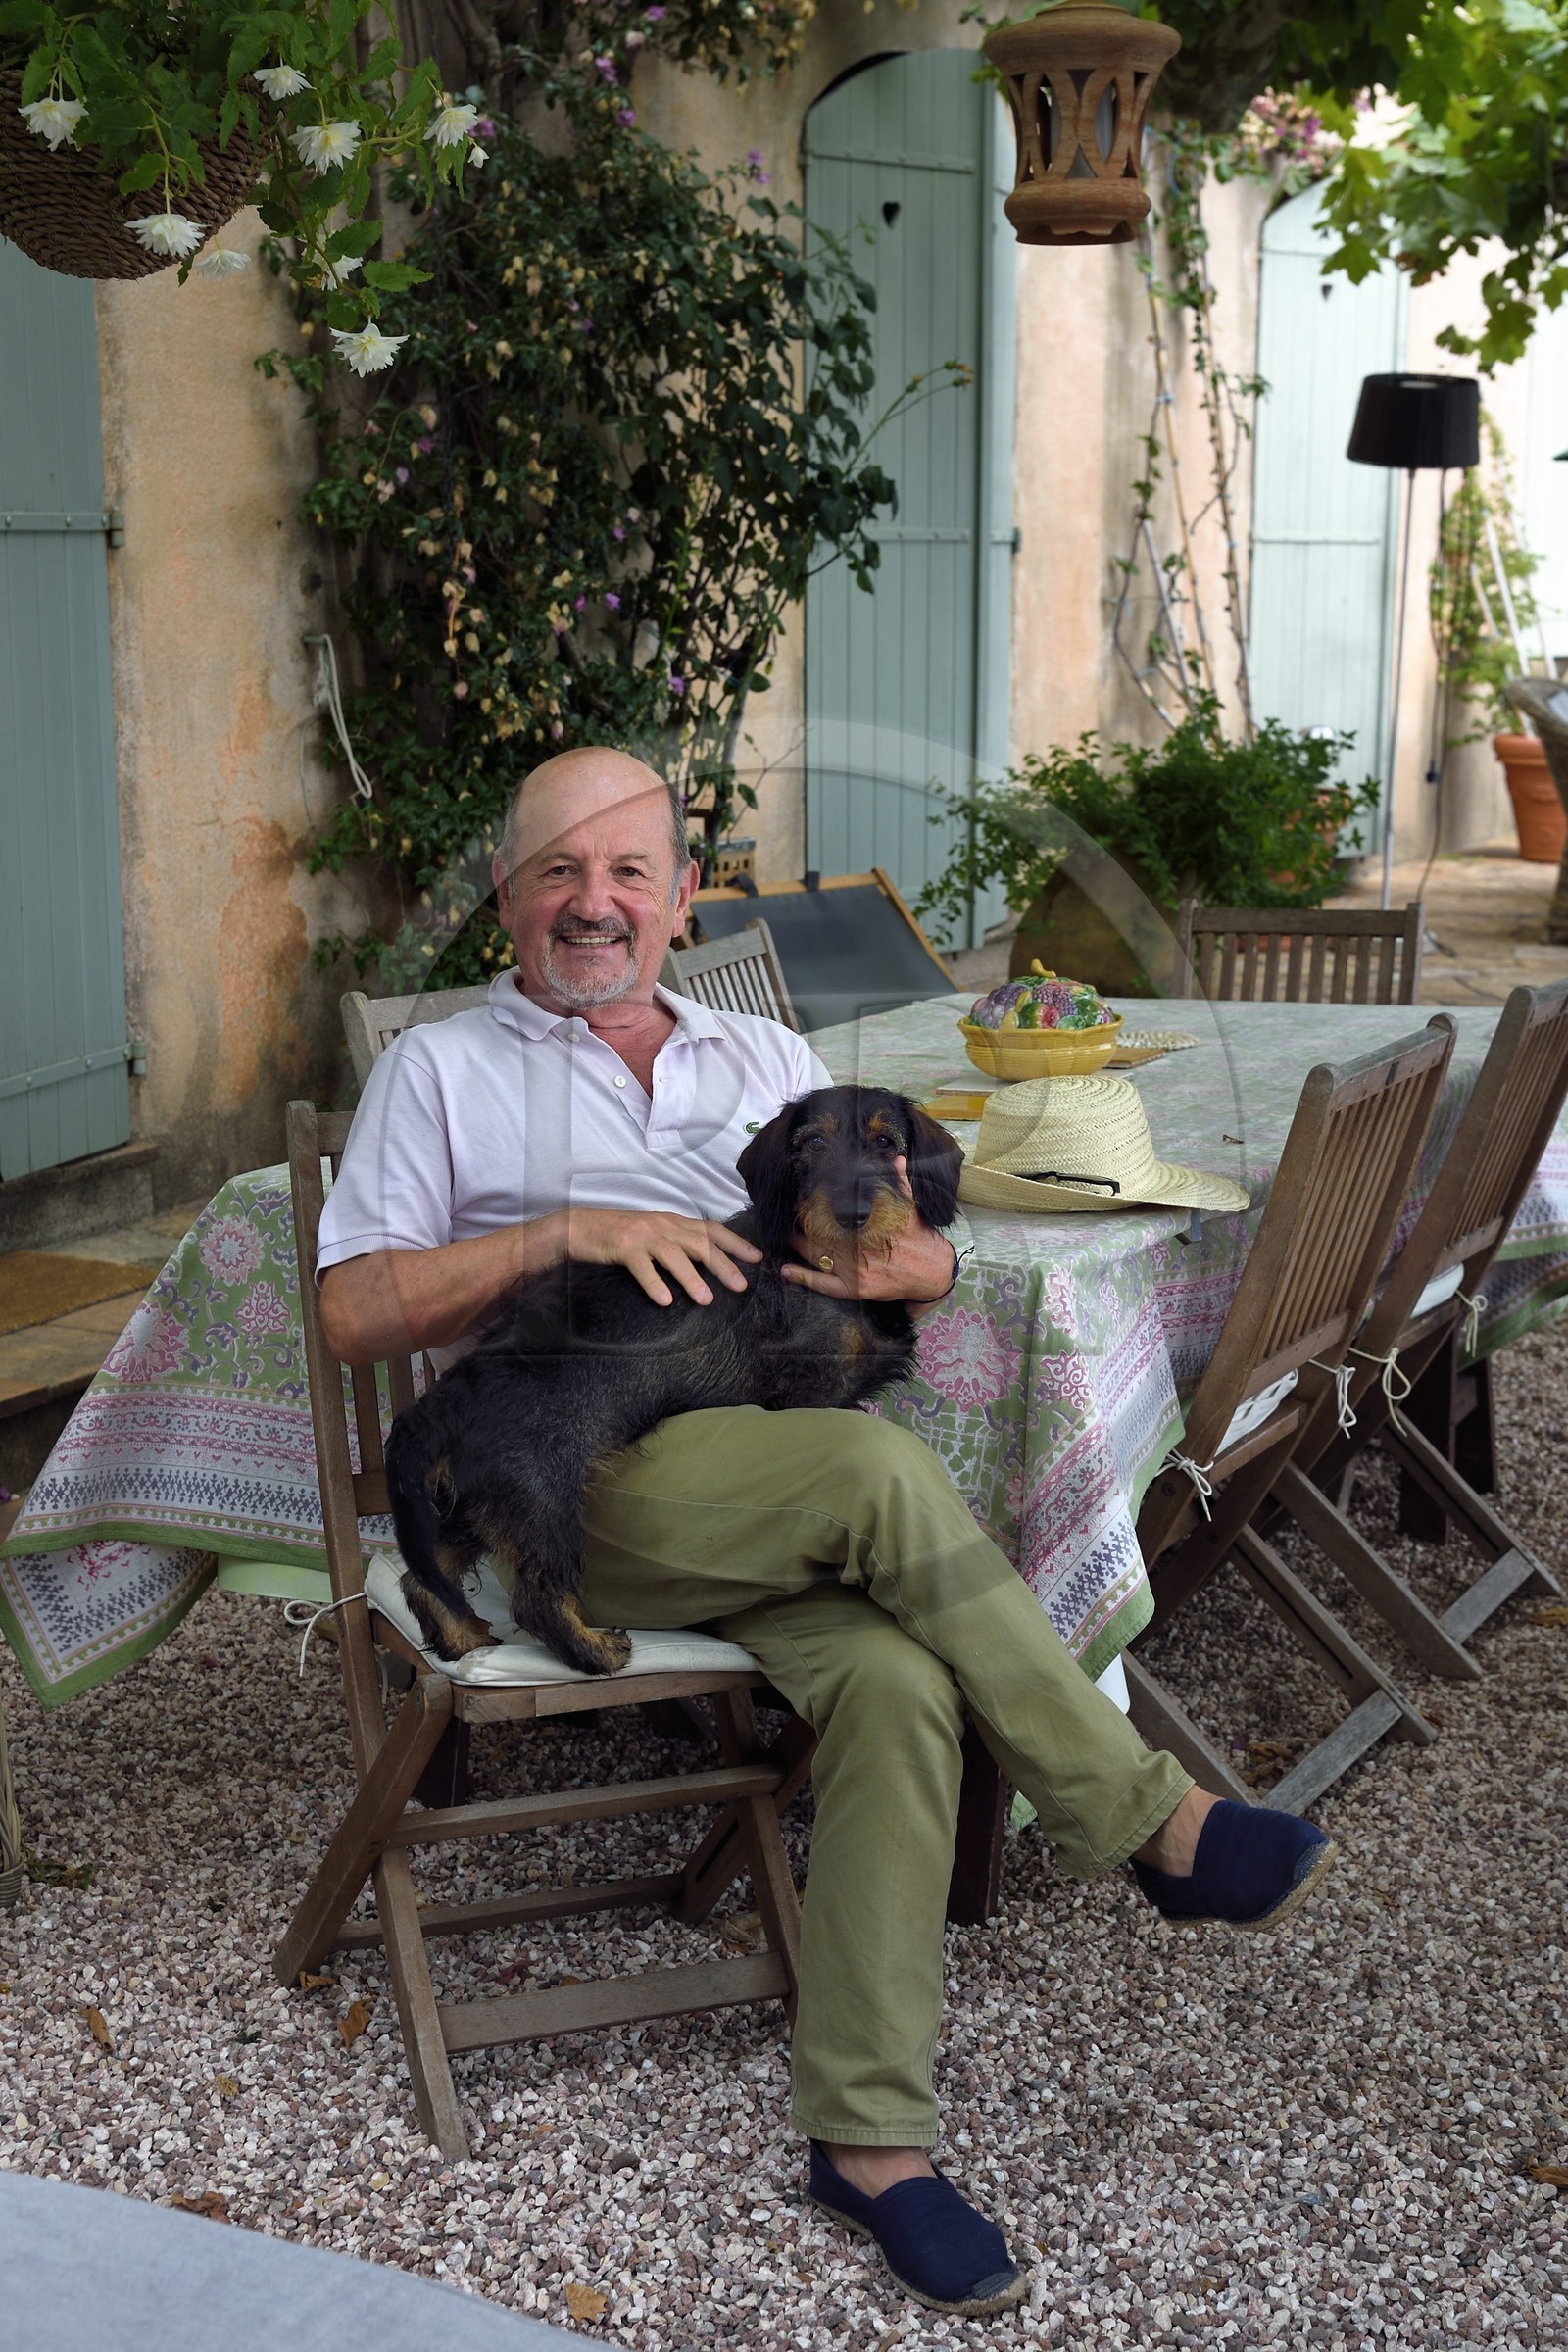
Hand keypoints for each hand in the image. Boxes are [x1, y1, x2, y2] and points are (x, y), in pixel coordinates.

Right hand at [560, 1207, 761, 1307]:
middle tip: (740, 1285)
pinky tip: (664, 1300)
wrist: (580, 1228)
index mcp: (673, 1221)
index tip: (756, 1258)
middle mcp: (662, 1225)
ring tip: (706, 1299)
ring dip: (692, 1277)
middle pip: (700, 1243)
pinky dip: (654, 1283)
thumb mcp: (654, 1234)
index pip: (711, 1229)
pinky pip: (642, 1266)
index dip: (735, 1242)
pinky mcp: (622, 1247)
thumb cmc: (619, 1235)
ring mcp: (643, 1235)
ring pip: (674, 1254)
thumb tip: (708, 1264)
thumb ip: (678, 1243)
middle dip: (722, 1264)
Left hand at [779, 1157, 955, 1304]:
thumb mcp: (911, 1208)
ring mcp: (856, 1269)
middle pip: (821, 1231)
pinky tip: (786, 1271)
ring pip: (817, 1255)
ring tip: (783, 1237)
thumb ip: (900, 1184)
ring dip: (797, 1246)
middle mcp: (860, 1246)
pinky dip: (803, 1277)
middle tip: (788, 1217)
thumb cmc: (920, 1238)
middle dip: (802, 1224)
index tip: (803, 1198)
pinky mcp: (855, 1289)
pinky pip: (824, 1284)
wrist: (932, 1272)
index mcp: (871, 1224)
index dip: (815, 1205)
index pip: (834, 1211)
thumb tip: (898, 1159)